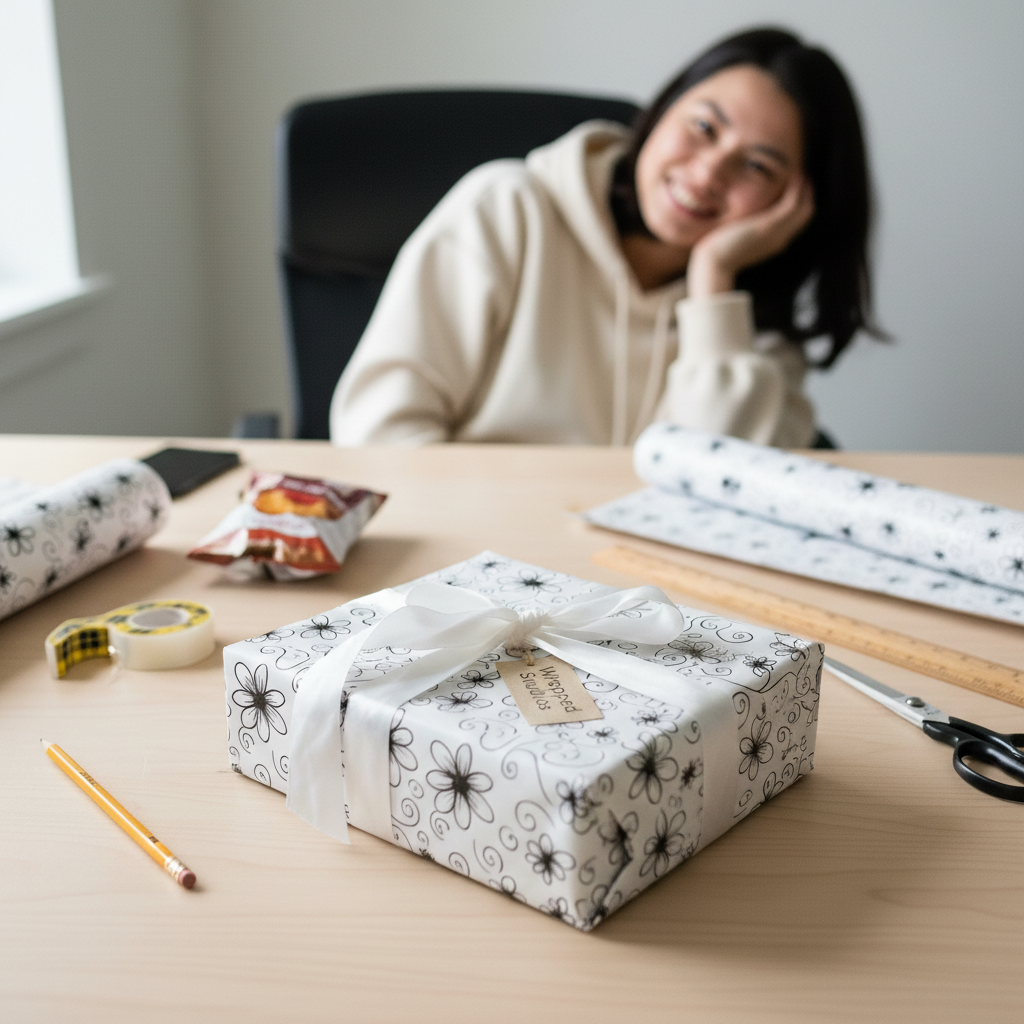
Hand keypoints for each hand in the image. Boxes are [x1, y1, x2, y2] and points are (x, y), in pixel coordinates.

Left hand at [686, 175, 814, 296]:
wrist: (715, 262)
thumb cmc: (720, 252)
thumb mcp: (737, 239)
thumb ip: (745, 230)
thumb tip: (740, 222)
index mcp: (774, 243)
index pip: (796, 223)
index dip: (800, 206)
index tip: (798, 189)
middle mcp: (780, 239)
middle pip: (805, 216)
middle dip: (807, 196)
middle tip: (804, 177)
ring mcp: (777, 233)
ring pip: (803, 208)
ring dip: (804, 189)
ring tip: (801, 173)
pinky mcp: (769, 225)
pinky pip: (792, 204)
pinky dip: (796, 189)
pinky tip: (794, 176)